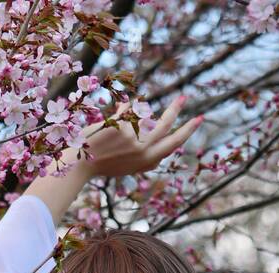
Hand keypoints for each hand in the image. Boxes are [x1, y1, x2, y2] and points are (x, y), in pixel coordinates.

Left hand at [28, 97, 201, 221]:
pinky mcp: (119, 125)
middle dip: (177, 110)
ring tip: (131, 109)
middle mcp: (142, 149)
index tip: (198, 119)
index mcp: (147, 160)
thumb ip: (145, 160)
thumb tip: (161, 154)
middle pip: (165, 126)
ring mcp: (131, 136)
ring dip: (145, 108)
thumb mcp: (129, 168)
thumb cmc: (103, 166)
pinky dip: (126, 106)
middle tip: (185, 97)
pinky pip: (128, 109)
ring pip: (146, 116)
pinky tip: (123, 103)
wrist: (80, 164)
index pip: (173, 143)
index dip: (187, 131)